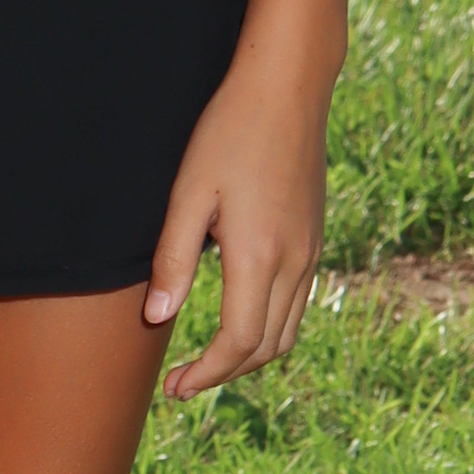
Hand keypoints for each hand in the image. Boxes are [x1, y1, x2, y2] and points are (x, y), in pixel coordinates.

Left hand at [142, 55, 329, 398]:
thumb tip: (158, 318)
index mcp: (259, 256)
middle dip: (226, 373)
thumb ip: (174, 257)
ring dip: (251, 355)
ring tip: (211, 357)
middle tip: (185, 381)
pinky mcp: (315, 236)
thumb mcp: (189, 190)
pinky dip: (271, 326)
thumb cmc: (230, 129)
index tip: (175, 388)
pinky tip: (242, 313)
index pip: (238, 344)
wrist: (288, 85)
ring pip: (288, 330)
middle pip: (267, 348)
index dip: (206, 374)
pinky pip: (299, 302)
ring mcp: (311, 250)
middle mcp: (295, 262)